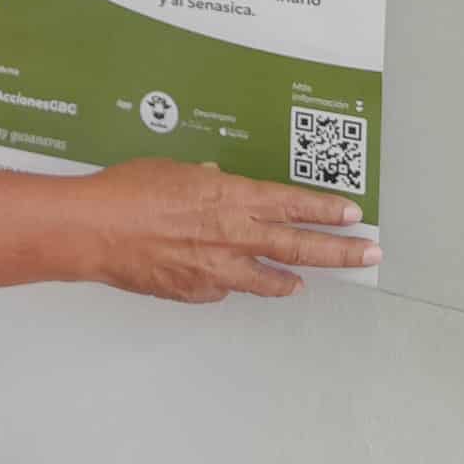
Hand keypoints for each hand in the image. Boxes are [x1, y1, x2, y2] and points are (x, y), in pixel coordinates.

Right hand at [82, 160, 379, 303]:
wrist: (95, 230)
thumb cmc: (127, 192)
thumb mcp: (174, 170)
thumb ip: (205, 183)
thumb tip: (218, 186)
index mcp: (233, 198)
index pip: (295, 204)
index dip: (327, 210)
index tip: (352, 215)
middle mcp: (235, 235)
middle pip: (301, 247)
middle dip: (341, 252)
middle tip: (368, 255)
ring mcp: (219, 269)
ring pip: (271, 280)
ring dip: (291, 280)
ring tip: (304, 283)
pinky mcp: (198, 292)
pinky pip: (224, 288)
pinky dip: (229, 282)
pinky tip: (224, 279)